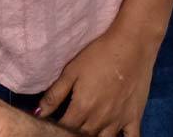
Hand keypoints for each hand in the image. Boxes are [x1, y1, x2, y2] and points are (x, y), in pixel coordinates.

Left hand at [35, 27, 158, 136]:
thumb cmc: (99, 54)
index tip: (54, 123)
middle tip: (73, 123)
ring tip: (88, 128)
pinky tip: (114, 135)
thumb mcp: (72, 71)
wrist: (132, 44)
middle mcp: (99, 119)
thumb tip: (38, 113)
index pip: (64, 128)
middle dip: (74, 133)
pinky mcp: (134, 117)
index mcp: (82, 107)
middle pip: (82, 136)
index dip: (56, 128)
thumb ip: (55, 95)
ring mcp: (118, 120)